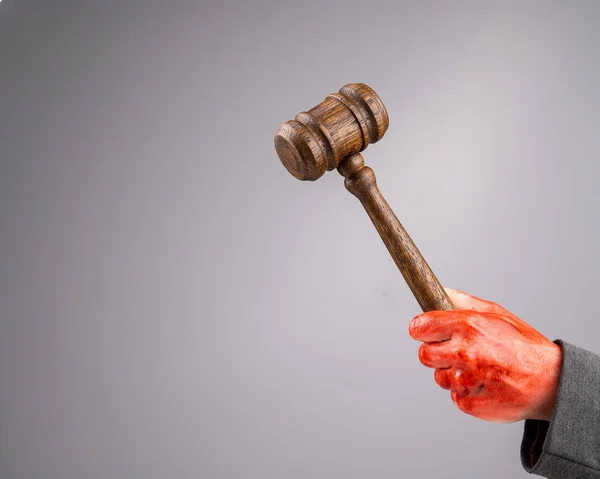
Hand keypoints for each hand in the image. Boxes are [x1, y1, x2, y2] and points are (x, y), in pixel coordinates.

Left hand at [408, 288, 561, 422]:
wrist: (551, 381)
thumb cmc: (523, 346)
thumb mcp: (498, 314)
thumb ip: (465, 302)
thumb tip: (442, 291)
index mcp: (467, 326)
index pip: (419, 327)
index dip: (422, 329)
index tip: (426, 332)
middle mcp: (464, 352)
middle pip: (424, 355)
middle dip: (436, 353)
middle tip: (456, 353)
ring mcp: (466, 379)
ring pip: (439, 377)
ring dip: (452, 374)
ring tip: (478, 369)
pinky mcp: (469, 403)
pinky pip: (454, 396)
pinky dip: (466, 392)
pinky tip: (484, 384)